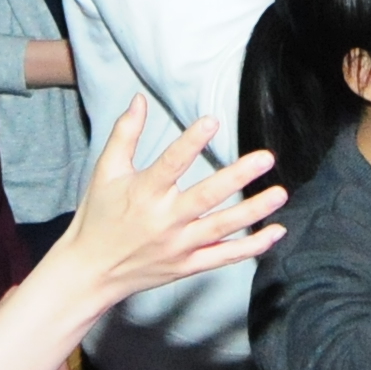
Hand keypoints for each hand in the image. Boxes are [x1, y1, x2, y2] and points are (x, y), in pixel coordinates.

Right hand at [49, 92, 285, 304]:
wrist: (90, 270)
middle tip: (266, 158)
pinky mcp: (187, 266)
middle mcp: (164, 220)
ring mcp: (178, 246)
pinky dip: (251, 247)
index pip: (171, 163)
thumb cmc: (98, 216)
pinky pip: (224, 257)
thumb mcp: (106, 171)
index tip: (212, 122)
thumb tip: (139, 99)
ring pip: (222, 228)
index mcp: (143, 193)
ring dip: (253, 211)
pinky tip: (275, 233)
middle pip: (206, 196)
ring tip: (279, 194)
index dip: (191, 142)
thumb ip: (125, 134)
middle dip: (238, 176)